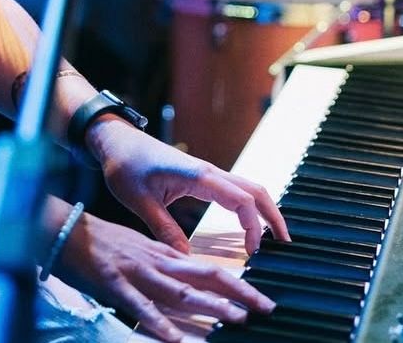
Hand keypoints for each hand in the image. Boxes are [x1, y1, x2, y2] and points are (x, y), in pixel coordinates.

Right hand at [52, 211, 276, 342]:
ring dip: (210, 306)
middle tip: (266, 307)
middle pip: (206, 275)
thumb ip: (164, 266)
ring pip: (180, 291)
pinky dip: (160, 324)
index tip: (259, 297)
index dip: (237, 282)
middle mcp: (157, 263)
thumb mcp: (139, 251)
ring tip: (236, 319)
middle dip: (238, 293)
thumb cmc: (101, 243)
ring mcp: (138, 274)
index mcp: (163, 255)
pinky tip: (176, 338)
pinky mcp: (116, 286)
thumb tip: (189, 282)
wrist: (66, 230)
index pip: (208, 267)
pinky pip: (141, 308)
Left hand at [87, 122, 287, 253]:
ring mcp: (206, 172)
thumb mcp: (140, 202)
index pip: (240, 200)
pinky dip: (249, 205)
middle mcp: (208, 171)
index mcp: (198, 176)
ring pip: (247, 188)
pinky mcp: (201, 177)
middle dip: (273, 216)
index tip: (253, 253)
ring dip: (264, 210)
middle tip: (286, 245)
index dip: (254, 226)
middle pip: (254, 190)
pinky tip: (249, 223)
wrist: (117, 140)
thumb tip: (185, 261)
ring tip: (274, 238)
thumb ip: (164, 230)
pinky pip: (234, 189)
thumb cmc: (125, 166)